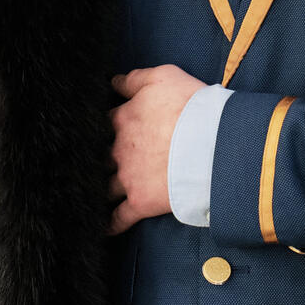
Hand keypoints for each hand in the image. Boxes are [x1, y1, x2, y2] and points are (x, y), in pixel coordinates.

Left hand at [107, 64, 207, 234]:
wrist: (212, 143)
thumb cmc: (191, 106)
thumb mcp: (164, 76)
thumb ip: (136, 79)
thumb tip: (114, 82)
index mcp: (123, 119)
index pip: (104, 121)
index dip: (104, 124)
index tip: (102, 129)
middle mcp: (119, 150)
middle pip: (99, 156)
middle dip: (97, 159)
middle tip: (93, 162)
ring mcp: (128, 178)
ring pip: (104, 187)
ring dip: (99, 189)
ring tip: (92, 193)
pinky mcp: (140, 202)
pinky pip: (119, 217)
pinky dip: (110, 224)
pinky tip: (102, 228)